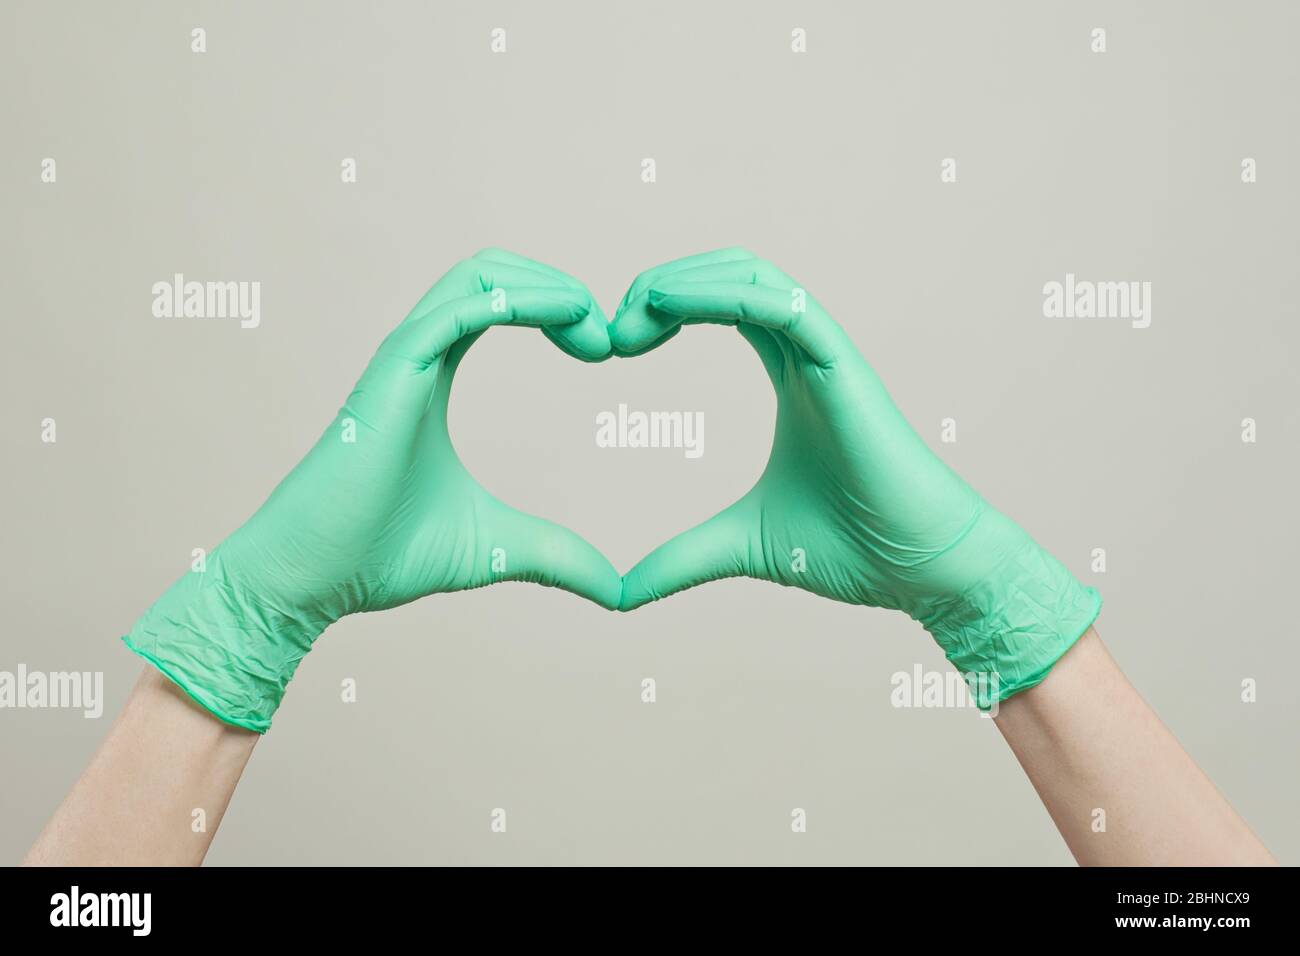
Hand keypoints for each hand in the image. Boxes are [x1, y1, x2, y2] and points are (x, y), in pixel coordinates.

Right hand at [124, 249, 620, 730]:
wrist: (310, 581)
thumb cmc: (383, 557)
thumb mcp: (498, 550)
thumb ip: (556, 556)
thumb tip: (618, 591)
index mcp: (435, 377)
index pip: (499, 302)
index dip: (557, 308)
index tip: (604, 349)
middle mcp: (418, 356)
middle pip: (492, 272)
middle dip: (559, 286)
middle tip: (607, 338)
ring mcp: (401, 361)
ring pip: (475, 275)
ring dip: (545, 285)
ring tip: (591, 325)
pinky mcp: (391, 376)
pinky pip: (456, 310)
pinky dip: (514, 300)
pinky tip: (563, 318)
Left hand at [610, 248, 1099, 703]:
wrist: (923, 573)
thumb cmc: (851, 550)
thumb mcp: (740, 546)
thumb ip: (681, 558)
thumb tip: (622, 594)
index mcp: (790, 374)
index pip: (721, 303)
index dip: (664, 305)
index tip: (614, 343)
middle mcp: (810, 353)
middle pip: (731, 273)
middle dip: (664, 283)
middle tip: (612, 329)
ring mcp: (831, 357)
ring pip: (755, 275)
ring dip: (686, 280)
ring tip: (634, 314)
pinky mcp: (848, 371)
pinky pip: (786, 308)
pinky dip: (725, 296)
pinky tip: (671, 307)